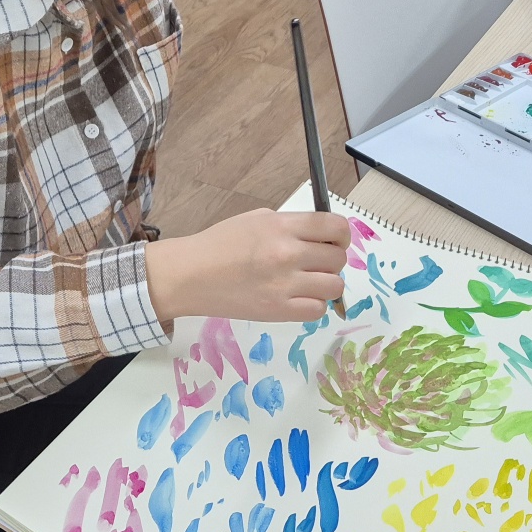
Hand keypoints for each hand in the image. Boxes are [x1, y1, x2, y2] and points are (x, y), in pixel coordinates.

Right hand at [144, 209, 349, 324]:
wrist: (191, 275)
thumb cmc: (221, 244)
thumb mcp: (258, 220)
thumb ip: (292, 226)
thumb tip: (322, 236)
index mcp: (282, 227)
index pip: (335, 227)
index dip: (341, 235)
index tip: (334, 241)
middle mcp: (288, 254)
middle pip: (338, 259)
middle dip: (331, 260)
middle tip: (314, 264)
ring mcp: (284, 285)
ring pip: (335, 287)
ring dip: (326, 285)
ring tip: (307, 283)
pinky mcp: (278, 311)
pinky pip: (318, 310)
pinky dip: (313, 305)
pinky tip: (298, 298)